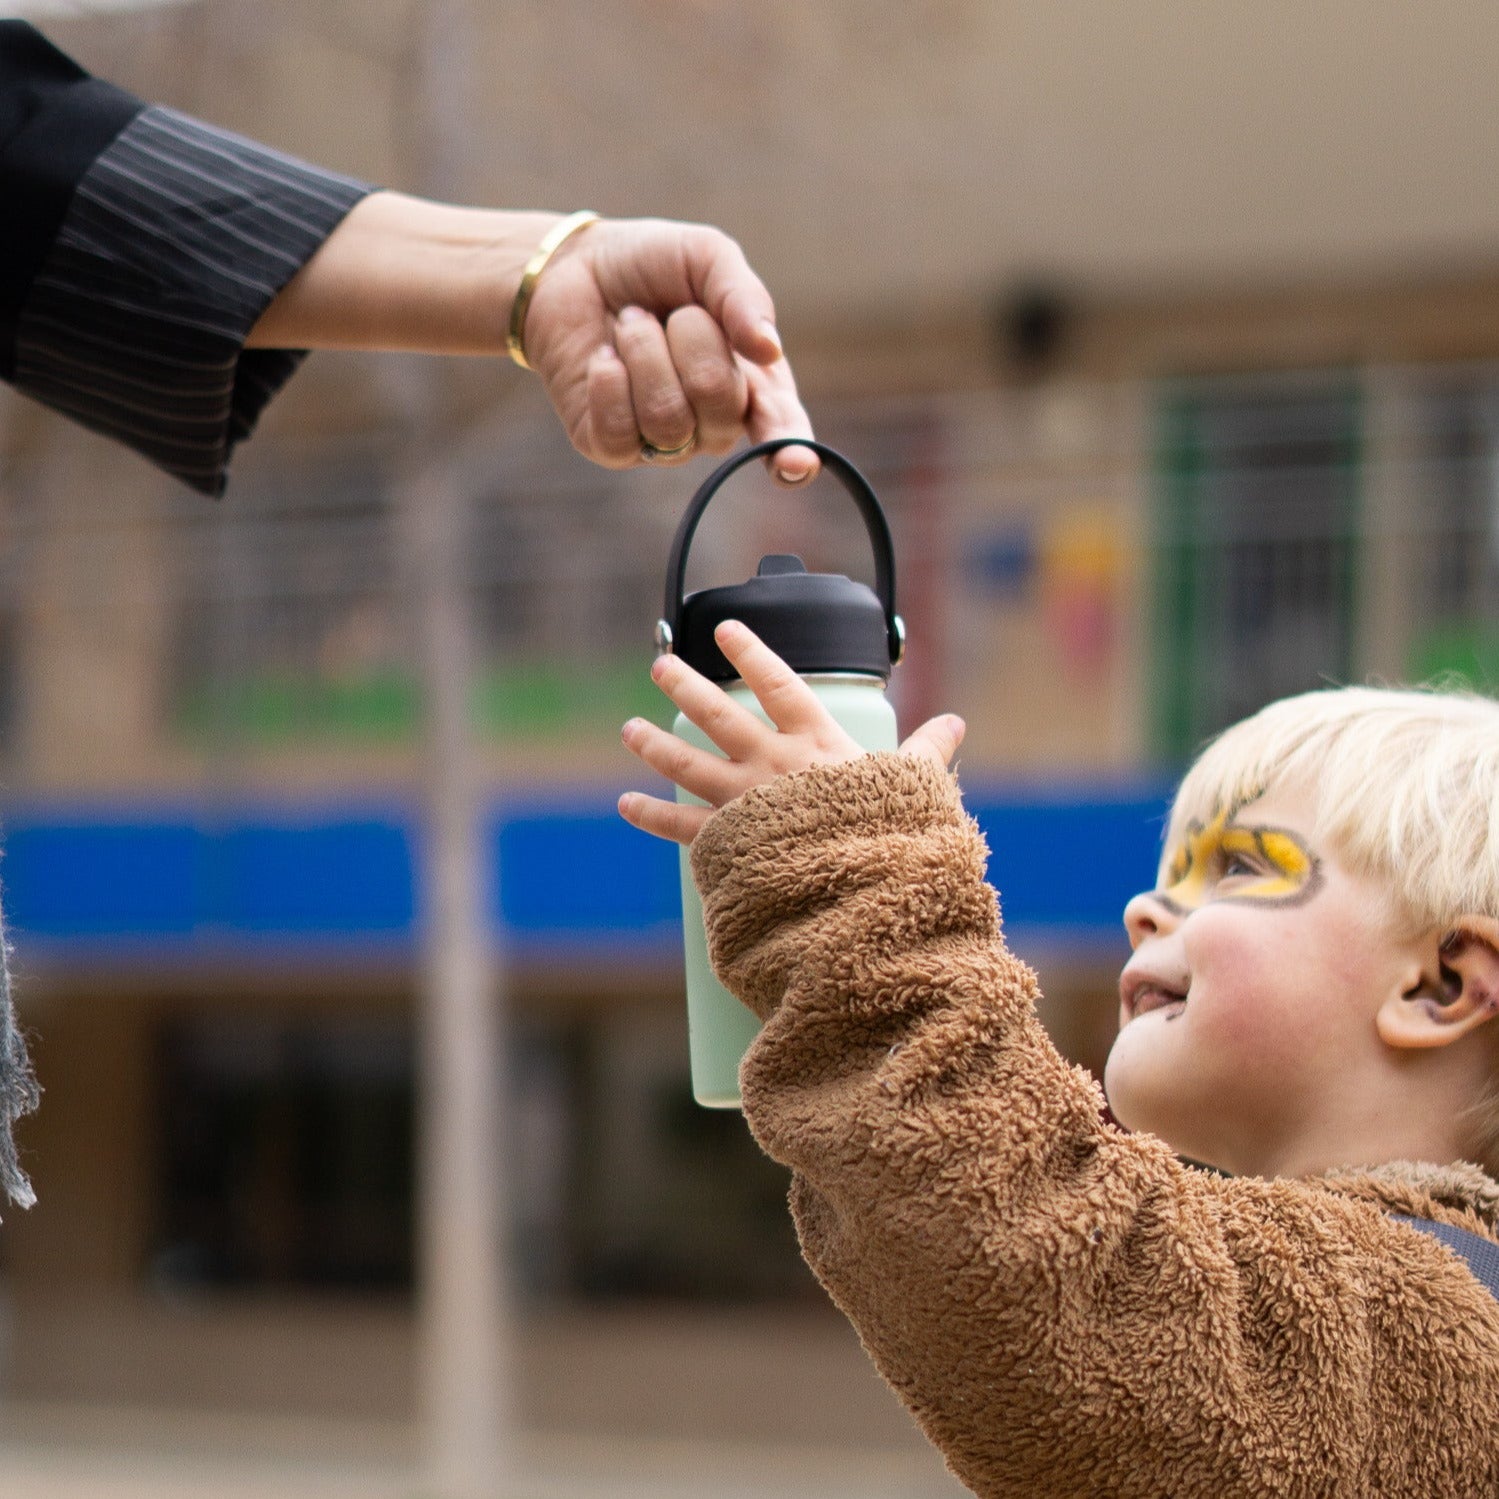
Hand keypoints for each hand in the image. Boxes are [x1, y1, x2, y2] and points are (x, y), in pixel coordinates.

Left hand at [524, 218, 818, 483]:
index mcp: (756, 384)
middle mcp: (715, 425)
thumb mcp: (707, 258)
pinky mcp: (612, 448)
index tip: (795, 465)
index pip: (782, 431)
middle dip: (693, 342)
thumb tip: (769, 350)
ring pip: (668, 420)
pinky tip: (605, 357)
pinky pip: (619, 432)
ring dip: (645, 352)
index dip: (792, 453)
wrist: (574, 267)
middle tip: (672, 313)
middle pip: (721, 409)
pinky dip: (608, 381)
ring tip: (631, 324)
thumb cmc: (653, 266)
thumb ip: (743, 297)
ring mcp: (665, 442)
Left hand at [618, 619, 965, 845]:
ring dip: (655, 744)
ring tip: (630, 728)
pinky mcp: (727, 842)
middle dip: (686, 686)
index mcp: (816, 743)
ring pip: (687, 762)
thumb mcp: (914, 785)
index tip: (725, 629)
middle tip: (660, 665)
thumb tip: (955, 723)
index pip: (778, 683)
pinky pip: (680, 825)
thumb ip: (927, 751)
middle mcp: (771, 764)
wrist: (858, 887)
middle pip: (718, 715)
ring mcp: (743, 801)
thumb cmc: (890, 834)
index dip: (750, 651)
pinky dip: (651, 815)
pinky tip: (626, 803)